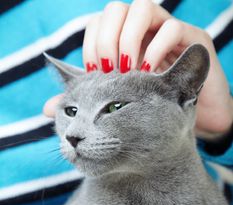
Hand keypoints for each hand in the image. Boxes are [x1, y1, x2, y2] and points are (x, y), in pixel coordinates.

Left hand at [44, 0, 232, 137]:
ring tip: (128, 70)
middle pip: (115, 10)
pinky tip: (149, 72)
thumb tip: (47, 110)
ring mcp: (166, 31)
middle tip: (109, 71)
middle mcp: (143, 32)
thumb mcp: (118, 106)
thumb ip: (84, 104)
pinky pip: (171, 27)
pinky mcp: (192, 38)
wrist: (196, 119)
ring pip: (141, 8)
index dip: (91, 44)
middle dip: (107, 40)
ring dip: (128, 39)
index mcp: (124, 43)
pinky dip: (155, 47)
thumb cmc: (155, 110)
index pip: (98, 25)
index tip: (93, 73)